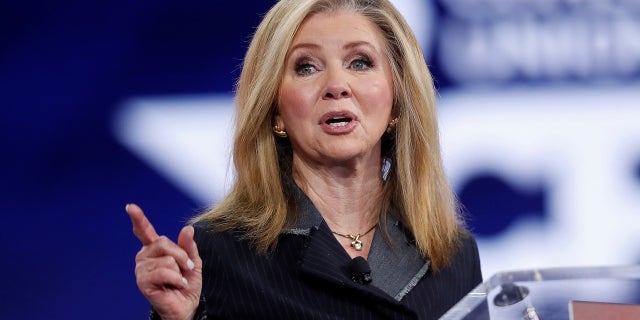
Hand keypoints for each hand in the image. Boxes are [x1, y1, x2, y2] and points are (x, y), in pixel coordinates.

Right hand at [126, 204, 202, 319]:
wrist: (187, 307)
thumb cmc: (187, 284)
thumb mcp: (193, 261)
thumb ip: (188, 246)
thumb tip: (187, 228)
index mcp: (155, 249)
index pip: (145, 231)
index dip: (138, 219)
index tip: (130, 207)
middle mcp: (145, 257)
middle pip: (163, 242)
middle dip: (181, 255)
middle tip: (186, 268)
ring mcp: (142, 269)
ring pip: (166, 258)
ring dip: (179, 270)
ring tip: (177, 280)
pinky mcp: (143, 282)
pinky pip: (164, 271)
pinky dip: (176, 279)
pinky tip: (175, 285)